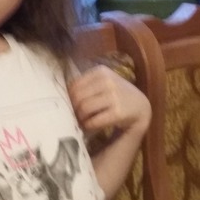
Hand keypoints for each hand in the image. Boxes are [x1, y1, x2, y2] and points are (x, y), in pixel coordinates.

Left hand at [68, 65, 151, 199]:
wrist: (140, 108)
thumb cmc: (116, 97)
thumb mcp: (103, 86)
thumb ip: (86, 87)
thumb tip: (58, 95)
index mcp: (101, 71)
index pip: (74, 85)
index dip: (69, 99)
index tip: (69, 109)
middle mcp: (108, 81)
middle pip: (77, 97)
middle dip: (73, 110)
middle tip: (72, 119)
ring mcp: (115, 96)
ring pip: (84, 109)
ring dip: (80, 119)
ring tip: (80, 124)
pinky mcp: (119, 112)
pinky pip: (94, 121)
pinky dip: (89, 126)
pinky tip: (89, 128)